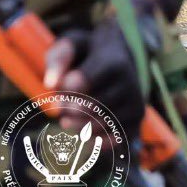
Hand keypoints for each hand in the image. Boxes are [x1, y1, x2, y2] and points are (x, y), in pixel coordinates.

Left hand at [46, 9, 156, 132]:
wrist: (118, 57)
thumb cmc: (86, 52)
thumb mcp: (70, 45)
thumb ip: (58, 60)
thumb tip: (50, 85)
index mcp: (112, 62)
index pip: (87, 81)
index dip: (67, 89)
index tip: (52, 89)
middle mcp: (130, 84)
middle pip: (95, 106)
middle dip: (71, 110)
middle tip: (59, 111)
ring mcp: (136, 104)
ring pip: (105, 124)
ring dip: (81, 127)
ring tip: (66, 122)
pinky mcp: (136, 121)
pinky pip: (117, 138)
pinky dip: (97, 141)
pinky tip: (84, 136)